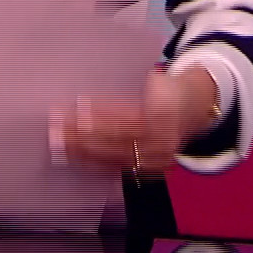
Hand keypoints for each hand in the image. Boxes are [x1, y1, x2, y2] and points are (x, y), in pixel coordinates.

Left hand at [58, 66, 218, 177]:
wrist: (196, 110)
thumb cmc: (167, 90)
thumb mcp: (156, 81)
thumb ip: (130, 87)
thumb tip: (89, 82)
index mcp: (165, 114)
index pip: (128, 117)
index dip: (102, 113)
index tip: (78, 105)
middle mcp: (162, 142)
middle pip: (117, 140)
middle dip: (84, 136)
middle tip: (56, 127)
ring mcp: (155, 160)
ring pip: (113, 158)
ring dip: (82, 152)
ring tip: (58, 144)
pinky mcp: (148, 172)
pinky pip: (116, 170)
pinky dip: (93, 165)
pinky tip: (74, 159)